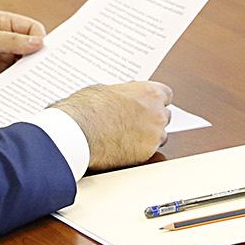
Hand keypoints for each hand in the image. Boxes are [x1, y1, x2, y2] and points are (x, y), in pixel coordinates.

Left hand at [0, 11, 45, 90]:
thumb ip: (10, 41)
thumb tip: (38, 43)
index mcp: (4, 23)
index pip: (32, 29)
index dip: (41, 40)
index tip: (45, 54)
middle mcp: (5, 40)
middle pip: (31, 48)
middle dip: (39, 59)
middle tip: (47, 72)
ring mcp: (0, 58)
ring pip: (23, 66)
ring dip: (29, 74)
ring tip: (37, 84)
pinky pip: (11, 80)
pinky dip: (18, 85)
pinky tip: (23, 91)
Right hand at [52, 81, 172, 169]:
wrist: (78, 132)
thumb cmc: (88, 108)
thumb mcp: (106, 90)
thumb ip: (125, 92)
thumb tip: (127, 93)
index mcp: (149, 93)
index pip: (166, 95)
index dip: (156, 100)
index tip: (149, 104)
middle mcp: (157, 113)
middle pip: (165, 116)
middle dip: (153, 118)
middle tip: (136, 121)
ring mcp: (154, 135)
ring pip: (160, 136)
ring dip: (149, 136)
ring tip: (128, 137)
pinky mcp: (146, 154)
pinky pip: (150, 152)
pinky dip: (140, 151)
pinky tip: (125, 148)